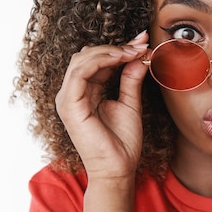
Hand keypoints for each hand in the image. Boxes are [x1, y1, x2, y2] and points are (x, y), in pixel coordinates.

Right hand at [55, 31, 149, 185]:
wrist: (118, 168)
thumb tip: (141, 56)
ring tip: (133, 51)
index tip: (143, 42)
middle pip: (88, 56)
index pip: (98, 61)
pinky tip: (120, 58)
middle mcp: (73, 93)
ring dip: (110, 51)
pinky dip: (100, 61)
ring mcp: (68, 99)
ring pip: (82, 60)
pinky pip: (80, 73)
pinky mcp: (70, 105)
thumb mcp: (130, 102)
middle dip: (116, 46)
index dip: (120, 49)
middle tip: (141, 44)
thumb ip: (131, 79)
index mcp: (86, 92)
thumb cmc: (122, 142)